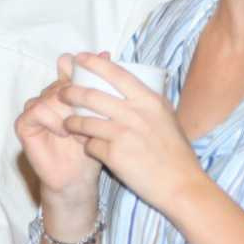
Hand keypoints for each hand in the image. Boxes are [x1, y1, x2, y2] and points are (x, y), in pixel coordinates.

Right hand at [15, 54, 103, 208]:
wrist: (78, 176)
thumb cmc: (92, 145)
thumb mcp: (100, 113)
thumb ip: (99, 84)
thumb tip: (106, 53)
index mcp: (64, 88)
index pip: (67, 65)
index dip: (79, 71)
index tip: (95, 84)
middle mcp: (48, 94)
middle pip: (61, 81)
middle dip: (78, 98)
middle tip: (91, 116)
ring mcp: (34, 107)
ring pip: (51, 95)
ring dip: (68, 111)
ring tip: (80, 129)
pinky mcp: (24, 123)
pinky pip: (37, 110)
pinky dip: (53, 120)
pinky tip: (63, 132)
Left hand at [60, 53, 204, 213]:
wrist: (181, 185)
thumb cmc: (176, 153)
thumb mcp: (166, 117)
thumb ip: (147, 101)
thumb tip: (129, 85)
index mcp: (149, 100)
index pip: (116, 74)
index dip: (94, 63)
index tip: (80, 59)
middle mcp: (135, 113)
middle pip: (92, 95)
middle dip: (71, 92)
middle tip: (62, 92)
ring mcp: (124, 133)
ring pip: (85, 121)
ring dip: (72, 122)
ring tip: (66, 123)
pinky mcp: (115, 155)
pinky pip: (90, 146)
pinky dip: (86, 145)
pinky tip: (86, 147)